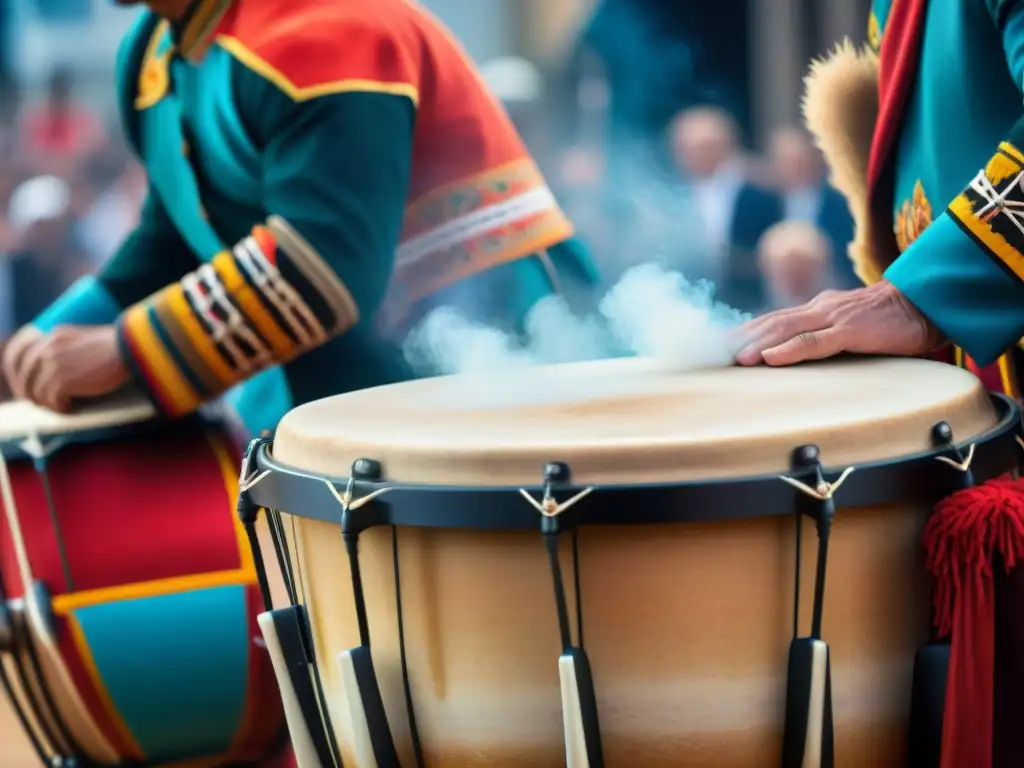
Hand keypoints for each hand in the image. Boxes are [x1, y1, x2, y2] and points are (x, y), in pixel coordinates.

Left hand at [2, 325, 129, 411]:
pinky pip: (52, 400)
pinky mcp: (63, 380)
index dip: (21, 376)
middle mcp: (48, 349)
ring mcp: (53, 365)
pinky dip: (60, 407)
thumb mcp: (83, 339)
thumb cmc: (116, 347)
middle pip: (25, 377)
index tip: (29, 388)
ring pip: (38, 392)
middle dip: (32, 394)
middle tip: (45, 403)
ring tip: (63, 406)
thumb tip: (54, 370)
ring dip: (49, 403)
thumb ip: (65, 348)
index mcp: (53, 336)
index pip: (21, 357)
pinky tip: (72, 407)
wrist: (131, 348)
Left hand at [734, 280, 943, 365]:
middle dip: (740, 338)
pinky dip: (790, 349)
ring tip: (734, 359)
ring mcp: (834, 317)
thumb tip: (793, 357)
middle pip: (770, 322)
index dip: (742, 332)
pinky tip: (770, 358)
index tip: (716, 346)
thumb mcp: (847, 328)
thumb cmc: (888, 321)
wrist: (927, 303)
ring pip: (786, 329)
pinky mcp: (852, 330)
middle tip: (713, 354)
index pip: (771, 320)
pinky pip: (816, 341)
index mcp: (816, 309)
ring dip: (757, 344)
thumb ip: (821, 337)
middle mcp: (819, 309)